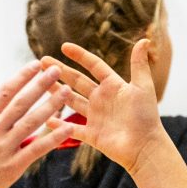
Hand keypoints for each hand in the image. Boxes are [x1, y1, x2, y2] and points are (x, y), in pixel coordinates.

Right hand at [0, 63, 68, 187]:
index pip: (4, 92)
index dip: (21, 77)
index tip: (35, 64)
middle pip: (21, 103)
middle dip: (40, 84)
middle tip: (56, 70)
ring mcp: (5, 148)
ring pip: (32, 122)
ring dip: (51, 106)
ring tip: (66, 92)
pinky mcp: (13, 166)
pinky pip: (36, 149)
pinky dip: (53, 138)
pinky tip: (68, 128)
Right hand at [43, 40, 169, 175]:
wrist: (146, 147)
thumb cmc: (147, 117)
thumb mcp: (143, 87)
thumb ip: (139, 64)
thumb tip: (144, 39)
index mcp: (113, 86)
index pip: (94, 66)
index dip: (80, 56)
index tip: (64, 46)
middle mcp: (102, 100)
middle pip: (77, 81)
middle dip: (60, 71)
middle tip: (42, 62)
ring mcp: (95, 117)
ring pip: (71, 101)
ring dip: (56, 92)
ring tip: (39, 82)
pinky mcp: (92, 135)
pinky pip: (71, 128)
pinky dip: (59, 125)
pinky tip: (44, 117)